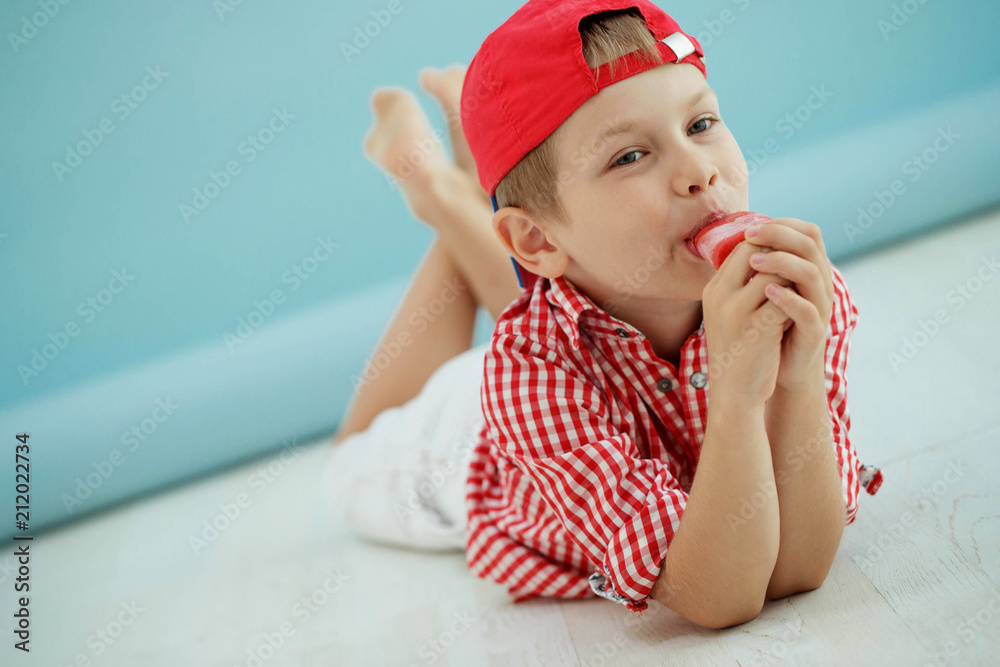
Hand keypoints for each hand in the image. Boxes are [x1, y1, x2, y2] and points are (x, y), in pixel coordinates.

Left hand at [743, 218, 833, 389]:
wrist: (781, 370)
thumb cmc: (770, 327)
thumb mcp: (765, 293)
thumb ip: (762, 268)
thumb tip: (739, 240)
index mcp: (809, 270)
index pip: (807, 233)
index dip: (781, 225)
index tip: (750, 227)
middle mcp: (819, 284)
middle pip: (810, 245)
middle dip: (779, 235)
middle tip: (750, 235)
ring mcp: (819, 307)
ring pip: (811, 274)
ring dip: (782, 263)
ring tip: (755, 262)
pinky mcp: (814, 331)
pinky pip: (807, 310)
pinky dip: (788, 299)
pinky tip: (766, 292)